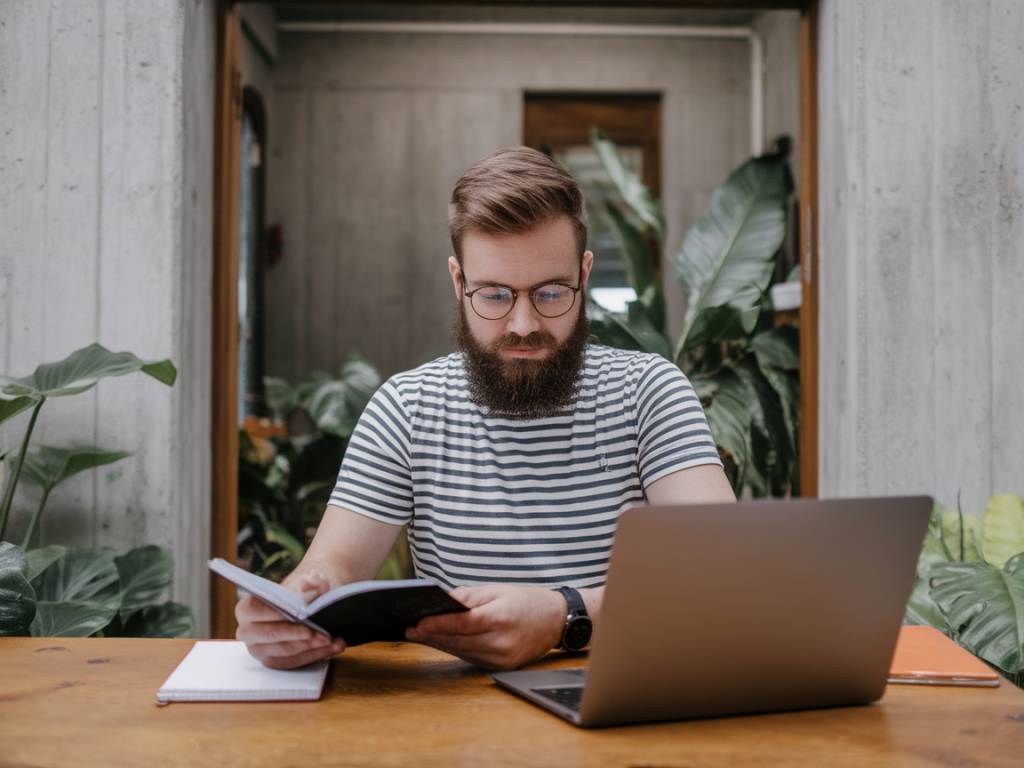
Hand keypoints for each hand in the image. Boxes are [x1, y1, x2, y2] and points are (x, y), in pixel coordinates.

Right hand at [235, 569, 345, 668]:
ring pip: (284, 653)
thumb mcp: (313, 579)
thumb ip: (312, 581)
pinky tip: (332, 647)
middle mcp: (248, 631)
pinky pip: (292, 663)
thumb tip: (307, 585)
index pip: (254, 610)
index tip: (302, 616)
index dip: (276, 614)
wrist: (313, 599)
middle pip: (269, 636)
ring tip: (332, 640)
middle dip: (298, 636)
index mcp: (247, 607)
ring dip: (311, 648)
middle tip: (323, 634)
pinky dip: (314, 655)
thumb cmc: (307, 589)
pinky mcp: (273, 660)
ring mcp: (259, 649)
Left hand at [404, 584, 565, 670]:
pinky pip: (472, 658)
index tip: (416, 622)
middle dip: (432, 635)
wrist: (556, 620)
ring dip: (441, 643)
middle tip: (410, 629)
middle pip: (458, 641)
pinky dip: (457, 649)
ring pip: (462, 652)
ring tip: (421, 634)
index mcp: (501, 618)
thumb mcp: (497, 590)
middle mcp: (502, 642)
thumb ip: (468, 597)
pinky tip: (443, 641)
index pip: (462, 624)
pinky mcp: (502, 667)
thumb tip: (441, 603)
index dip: (437, 624)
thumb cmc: (525, 601)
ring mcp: (503, 658)